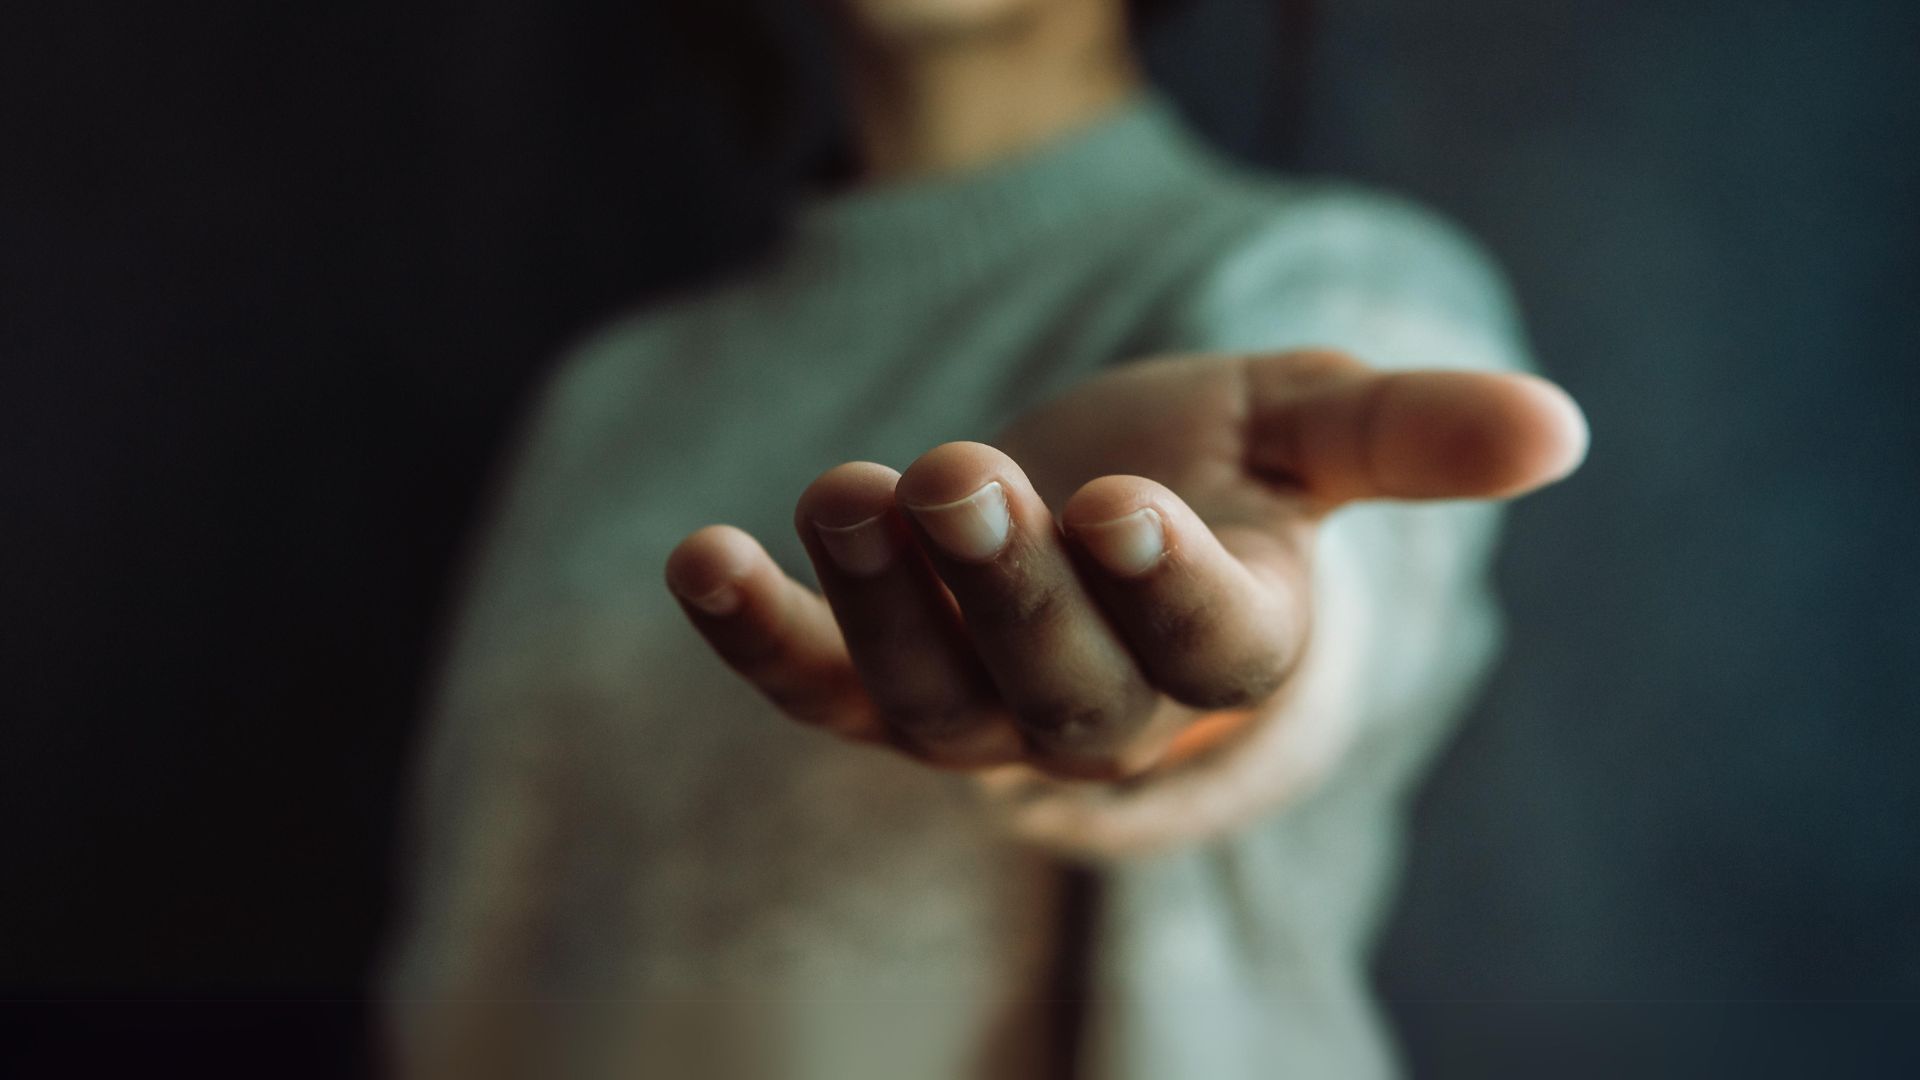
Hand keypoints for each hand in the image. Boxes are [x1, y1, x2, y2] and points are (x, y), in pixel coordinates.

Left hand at [664, 349, 1586, 778]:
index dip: (1169, 590)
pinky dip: (756, 634)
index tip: (1129, 507)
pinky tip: (698, 556)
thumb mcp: (1306, 427)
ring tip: (848, 490)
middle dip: (1010, 596)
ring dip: (878, 603)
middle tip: (965, 481)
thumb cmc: (1213, 470)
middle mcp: (1105, 706)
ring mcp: (982, 711)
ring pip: (931, 700)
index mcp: (1227, 645)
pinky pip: (813, 687)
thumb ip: (1415, 433)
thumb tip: (1563, 428)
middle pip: (1063, 693)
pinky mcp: (873, 687)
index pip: (1211, 650)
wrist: (1088, 517)